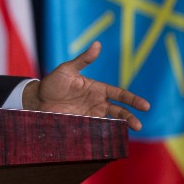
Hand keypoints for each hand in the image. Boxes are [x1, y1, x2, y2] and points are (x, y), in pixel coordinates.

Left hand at [22, 41, 149, 130]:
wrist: (38, 99)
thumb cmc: (53, 82)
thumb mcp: (67, 69)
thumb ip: (83, 60)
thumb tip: (97, 44)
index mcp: (97, 88)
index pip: (119, 94)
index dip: (132, 100)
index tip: (145, 106)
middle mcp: (97, 102)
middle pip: (118, 110)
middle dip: (130, 117)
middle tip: (138, 125)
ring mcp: (90, 114)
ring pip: (111, 122)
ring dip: (121, 127)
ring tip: (129, 133)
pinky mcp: (82, 124)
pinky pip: (97, 130)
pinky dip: (106, 134)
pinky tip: (112, 139)